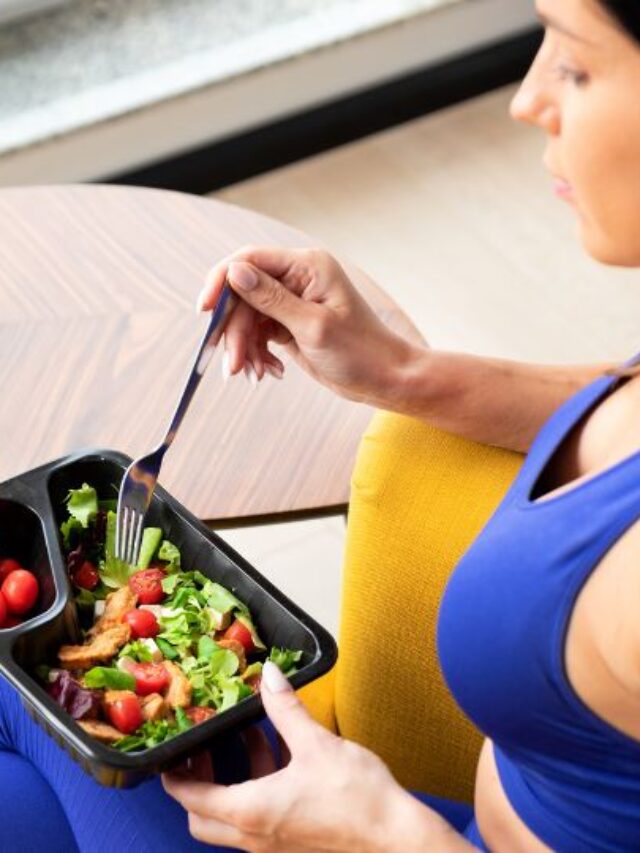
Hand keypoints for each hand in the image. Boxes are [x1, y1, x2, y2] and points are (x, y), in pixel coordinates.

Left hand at [163, 661, 452, 851]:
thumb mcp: (317, 744)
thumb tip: (268, 677)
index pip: (191, 798)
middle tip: (203, 749)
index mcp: (251, 812)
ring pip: (233, 819)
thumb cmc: (358, 800)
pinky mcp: (295, 844)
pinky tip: (281, 756)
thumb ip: (286, 709)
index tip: (169, 753)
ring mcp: (275, 846)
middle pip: (204, 819)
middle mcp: (255, 837)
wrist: (398, 841)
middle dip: (196, 784)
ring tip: (246, 738)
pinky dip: (259, 788)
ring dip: (232, 781)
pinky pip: (261, 818)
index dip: (174, 775)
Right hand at [198, 246, 418, 406]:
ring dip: (243, 347)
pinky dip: (256, 353)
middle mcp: (297, 279)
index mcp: (307, 267)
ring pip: (247, 318)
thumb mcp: (313, 326)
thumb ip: (271, 299)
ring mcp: (292, 302)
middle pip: (243, 294)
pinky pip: (258, 333)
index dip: (222, 282)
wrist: (385, 380)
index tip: (205, 310)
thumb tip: (234, 273)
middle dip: (234, 330)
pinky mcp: (289, 325)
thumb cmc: (361, 352)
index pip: (249, 260)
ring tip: (252, 375)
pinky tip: (268, 372)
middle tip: (232, 364)